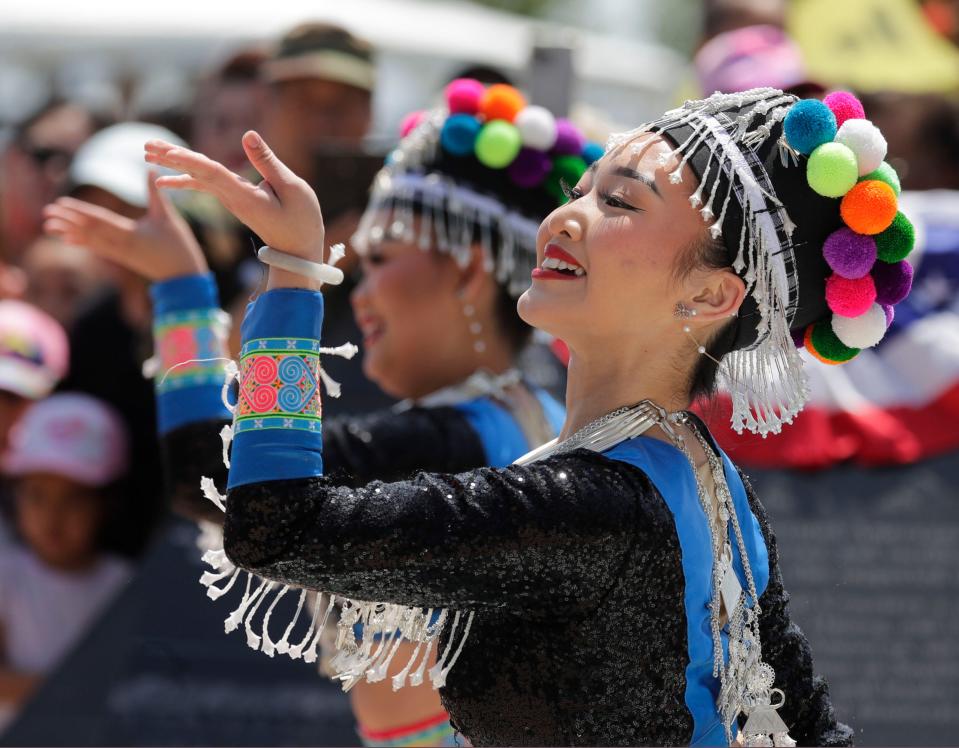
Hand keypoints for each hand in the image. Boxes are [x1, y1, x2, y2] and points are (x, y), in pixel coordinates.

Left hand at [43, 175, 207, 281]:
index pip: (99, 220)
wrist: (183, 277)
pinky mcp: (123, 259)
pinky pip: (97, 249)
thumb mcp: (168, 217)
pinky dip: (82, 243)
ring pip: (89, 241)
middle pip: (88, 231)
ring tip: (49, 226)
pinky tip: (69, 240)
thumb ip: (156, 194)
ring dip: (68, 232)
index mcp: (130, 233)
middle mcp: (120, 245)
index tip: (61, 203)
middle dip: (66, 221)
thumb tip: (150, 168)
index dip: (78, 211)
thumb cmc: (179, 247)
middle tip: (46, 212)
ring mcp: (120, 254)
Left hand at [145, 131, 325, 263]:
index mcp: (244, 196)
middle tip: (146, 145)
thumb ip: (268, 162)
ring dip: (174, 164)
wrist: (297, 251)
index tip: (166, 152)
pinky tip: (167, 176)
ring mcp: (231, 201)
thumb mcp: (293, 188)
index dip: (189, 160)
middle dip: (171, 159)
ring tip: (149, 152)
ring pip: (197, 178)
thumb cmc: (301, 221)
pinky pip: (206, 185)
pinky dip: (187, 176)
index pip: (211, 173)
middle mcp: (232, 198)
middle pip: (196, 174)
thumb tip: (248, 134)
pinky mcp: (234, 201)